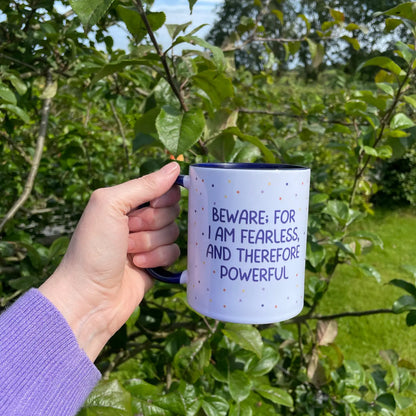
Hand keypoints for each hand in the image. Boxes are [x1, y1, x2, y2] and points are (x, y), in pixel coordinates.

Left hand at [39, 162, 180, 360]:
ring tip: (128, 253)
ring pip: (173, 232)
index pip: (163, 189)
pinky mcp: (156, 263)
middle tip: (128, 232)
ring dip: (150, 243)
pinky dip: (157, 258)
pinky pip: (174, 253)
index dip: (163, 197)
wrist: (88, 297)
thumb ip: (144, 185)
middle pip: (171, 210)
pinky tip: (138, 266)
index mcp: (126, 202)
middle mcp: (138, 220)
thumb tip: (175, 167)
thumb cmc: (92, 248)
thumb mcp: (110, 206)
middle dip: (151, 223)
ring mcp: (147, 242)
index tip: (151, 206)